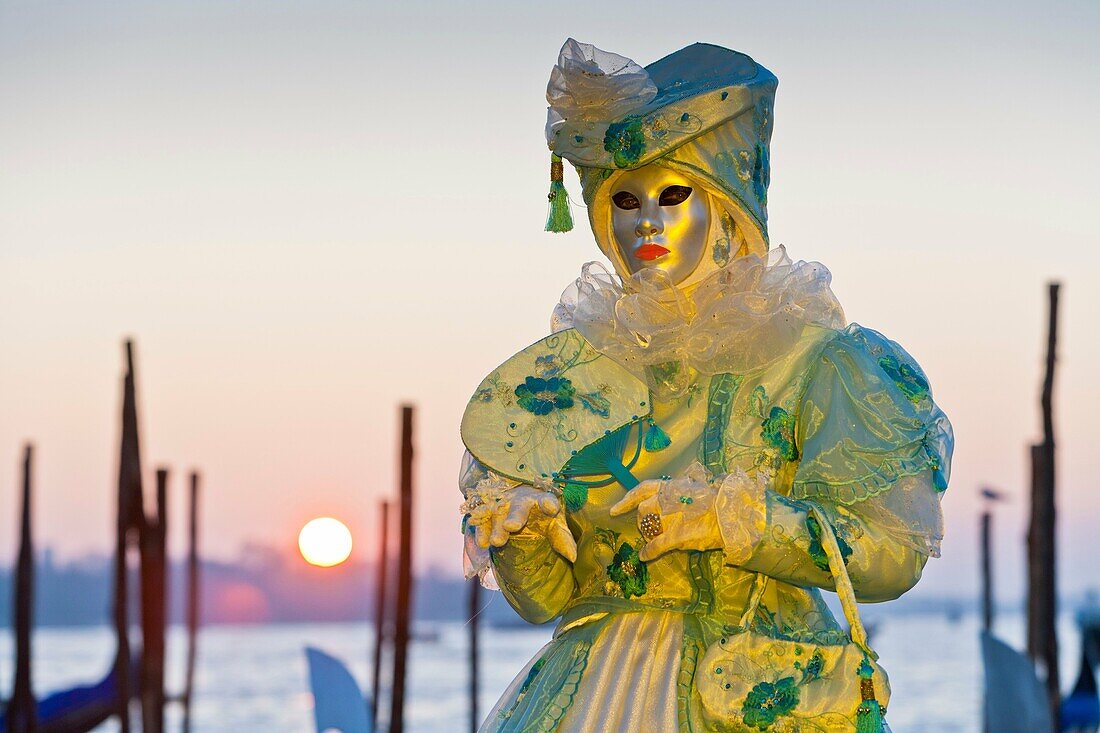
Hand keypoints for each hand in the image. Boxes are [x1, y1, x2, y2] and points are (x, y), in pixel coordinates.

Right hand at [462, 476, 576, 561]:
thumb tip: (573, 557)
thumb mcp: (554, 525)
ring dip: (496, 527)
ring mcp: (502, 503)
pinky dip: (481, 529)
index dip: (549, 503)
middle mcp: (521, 500)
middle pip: (519, 507)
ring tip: (497, 542)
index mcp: (542, 501)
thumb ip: (562, 538)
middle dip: (515, 516)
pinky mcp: (488, 510)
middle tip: (511, 526)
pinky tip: (482, 542)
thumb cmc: (540, 515)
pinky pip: (482, 518)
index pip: (547, 500)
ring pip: (498, 513)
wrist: (518, 499)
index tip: (550, 507)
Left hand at [609, 463, 721, 561]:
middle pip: (643, 510)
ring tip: (654, 540)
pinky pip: (656, 545)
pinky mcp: (676, 535)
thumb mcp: (696, 488)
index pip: (643, 489)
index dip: (627, 499)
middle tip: (648, 529)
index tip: (615, 510)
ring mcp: (671, 518)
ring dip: (648, 535)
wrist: (731, 515)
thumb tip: (670, 495)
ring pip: (648, 527)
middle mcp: (667, 499)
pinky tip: (644, 556)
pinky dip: (648, 551)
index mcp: (672, 486)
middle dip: (642, 521)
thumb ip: (681, 491)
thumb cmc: (716, 501)